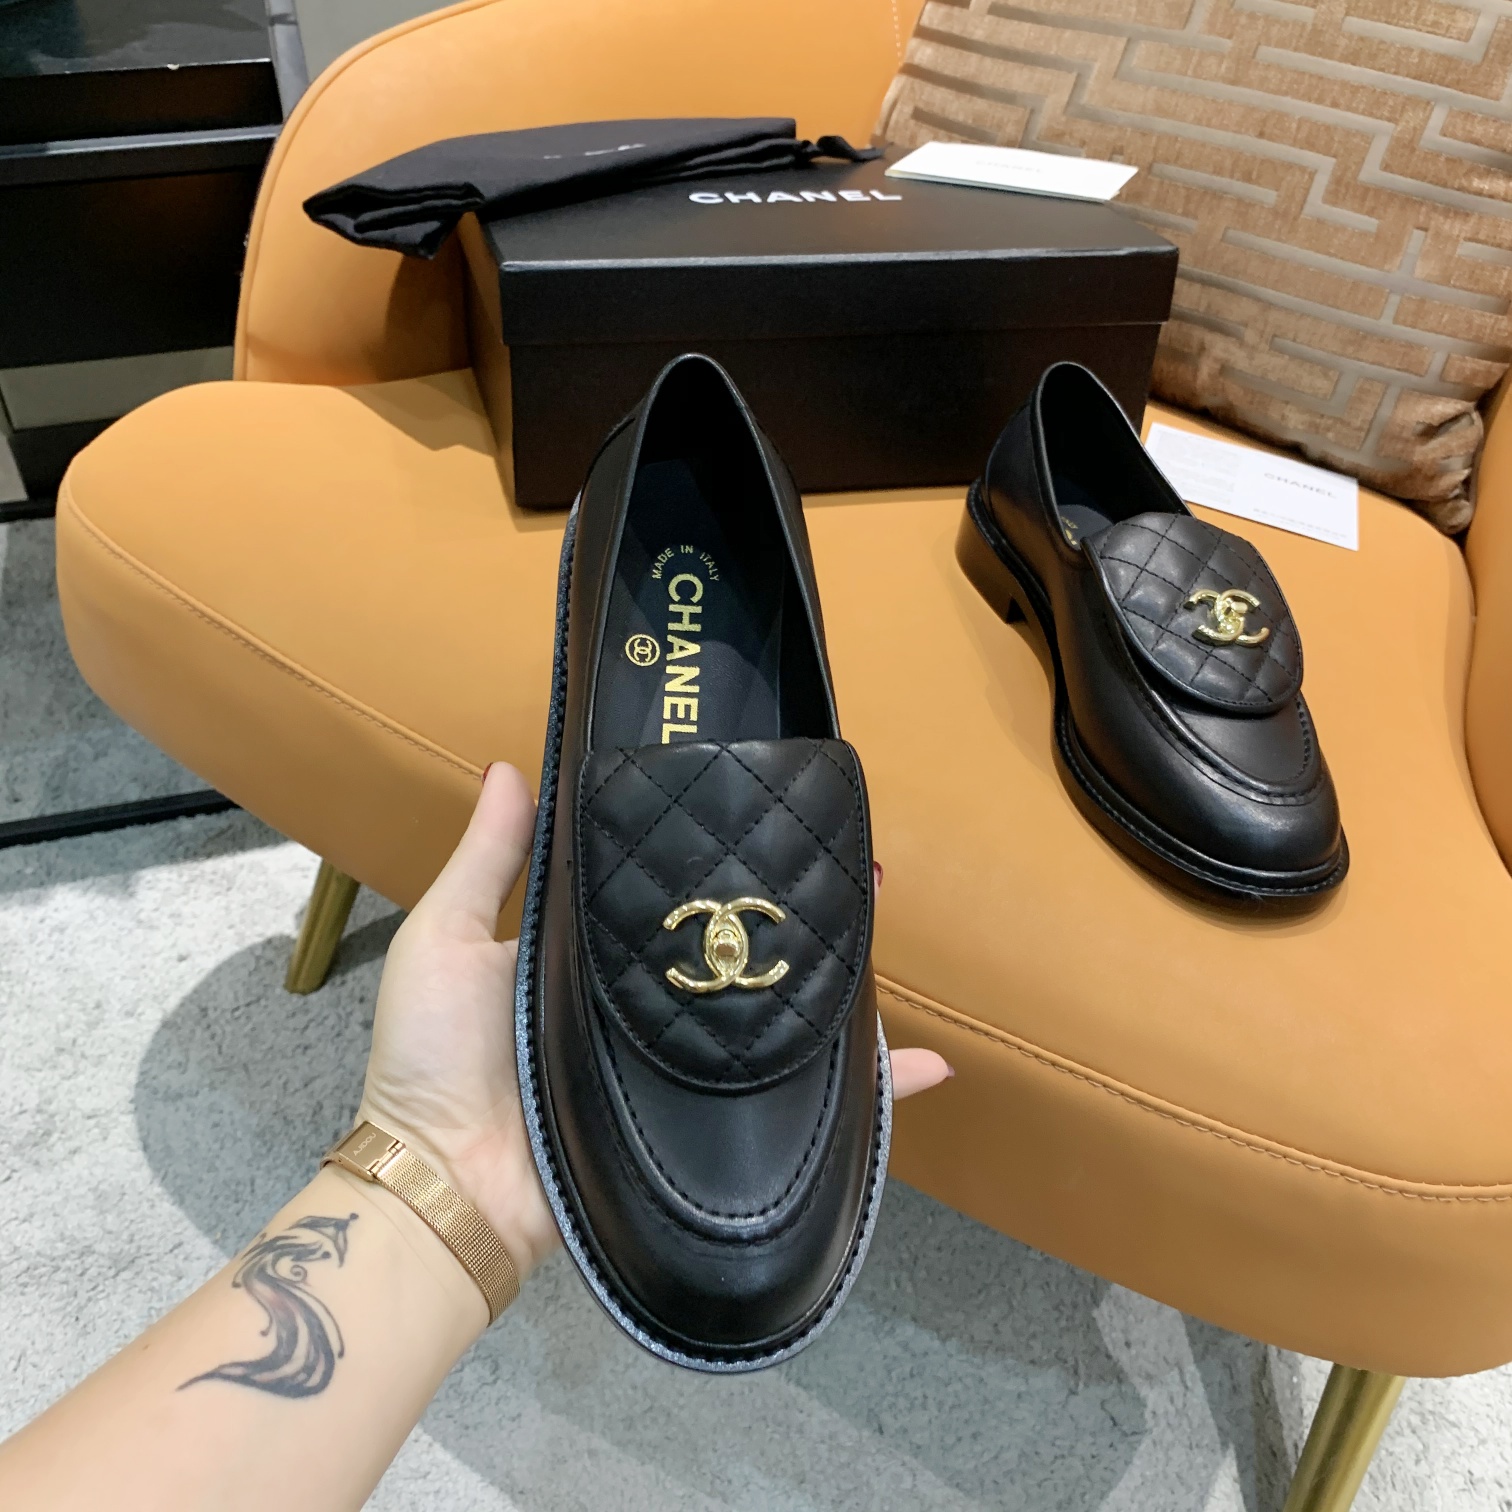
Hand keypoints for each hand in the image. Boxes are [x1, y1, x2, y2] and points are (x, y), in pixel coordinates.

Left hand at [358, 763, 951, 1283]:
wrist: (444, 1185)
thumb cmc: (435, 1055)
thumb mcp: (447, 939)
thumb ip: (488, 860)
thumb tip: (517, 764)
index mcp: (594, 952)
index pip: (673, 892)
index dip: (722, 855)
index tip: (770, 807)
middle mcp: (648, 1002)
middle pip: (740, 948)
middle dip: (798, 907)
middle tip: (857, 863)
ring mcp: (681, 1063)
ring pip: (776, 1015)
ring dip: (839, 980)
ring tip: (885, 928)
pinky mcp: (704, 1121)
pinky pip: (795, 1110)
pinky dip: (869, 1096)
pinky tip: (923, 1066)